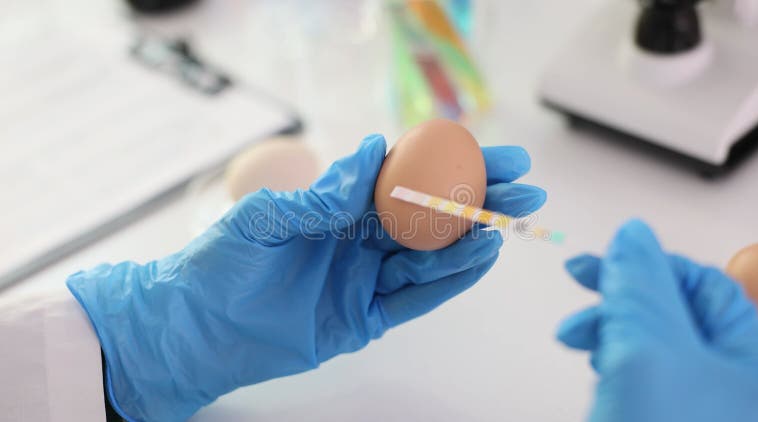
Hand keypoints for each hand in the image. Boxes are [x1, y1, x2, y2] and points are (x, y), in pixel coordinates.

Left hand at [67, 135, 546, 421]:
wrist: (193, 328)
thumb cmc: (218, 263)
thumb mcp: (266, 217)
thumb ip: (325, 193)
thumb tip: (373, 150)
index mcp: (337, 209)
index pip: (403, 180)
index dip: (447, 165)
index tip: (490, 155)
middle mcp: (358, 241)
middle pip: (427, 218)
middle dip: (475, 202)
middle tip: (522, 192)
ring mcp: (363, 281)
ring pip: (427, 258)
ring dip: (467, 241)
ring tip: (504, 225)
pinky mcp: (363, 319)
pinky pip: (413, 300)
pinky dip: (446, 282)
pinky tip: (476, 261)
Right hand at [557, 220, 757, 421]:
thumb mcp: (647, 353)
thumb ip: (641, 286)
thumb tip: (633, 238)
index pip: (707, 287)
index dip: (652, 265)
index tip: (608, 257)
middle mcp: (738, 397)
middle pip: (678, 318)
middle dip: (622, 300)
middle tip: (581, 282)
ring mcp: (703, 417)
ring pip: (656, 351)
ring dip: (611, 333)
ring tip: (577, 336)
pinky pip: (645, 383)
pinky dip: (615, 369)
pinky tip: (598, 375)